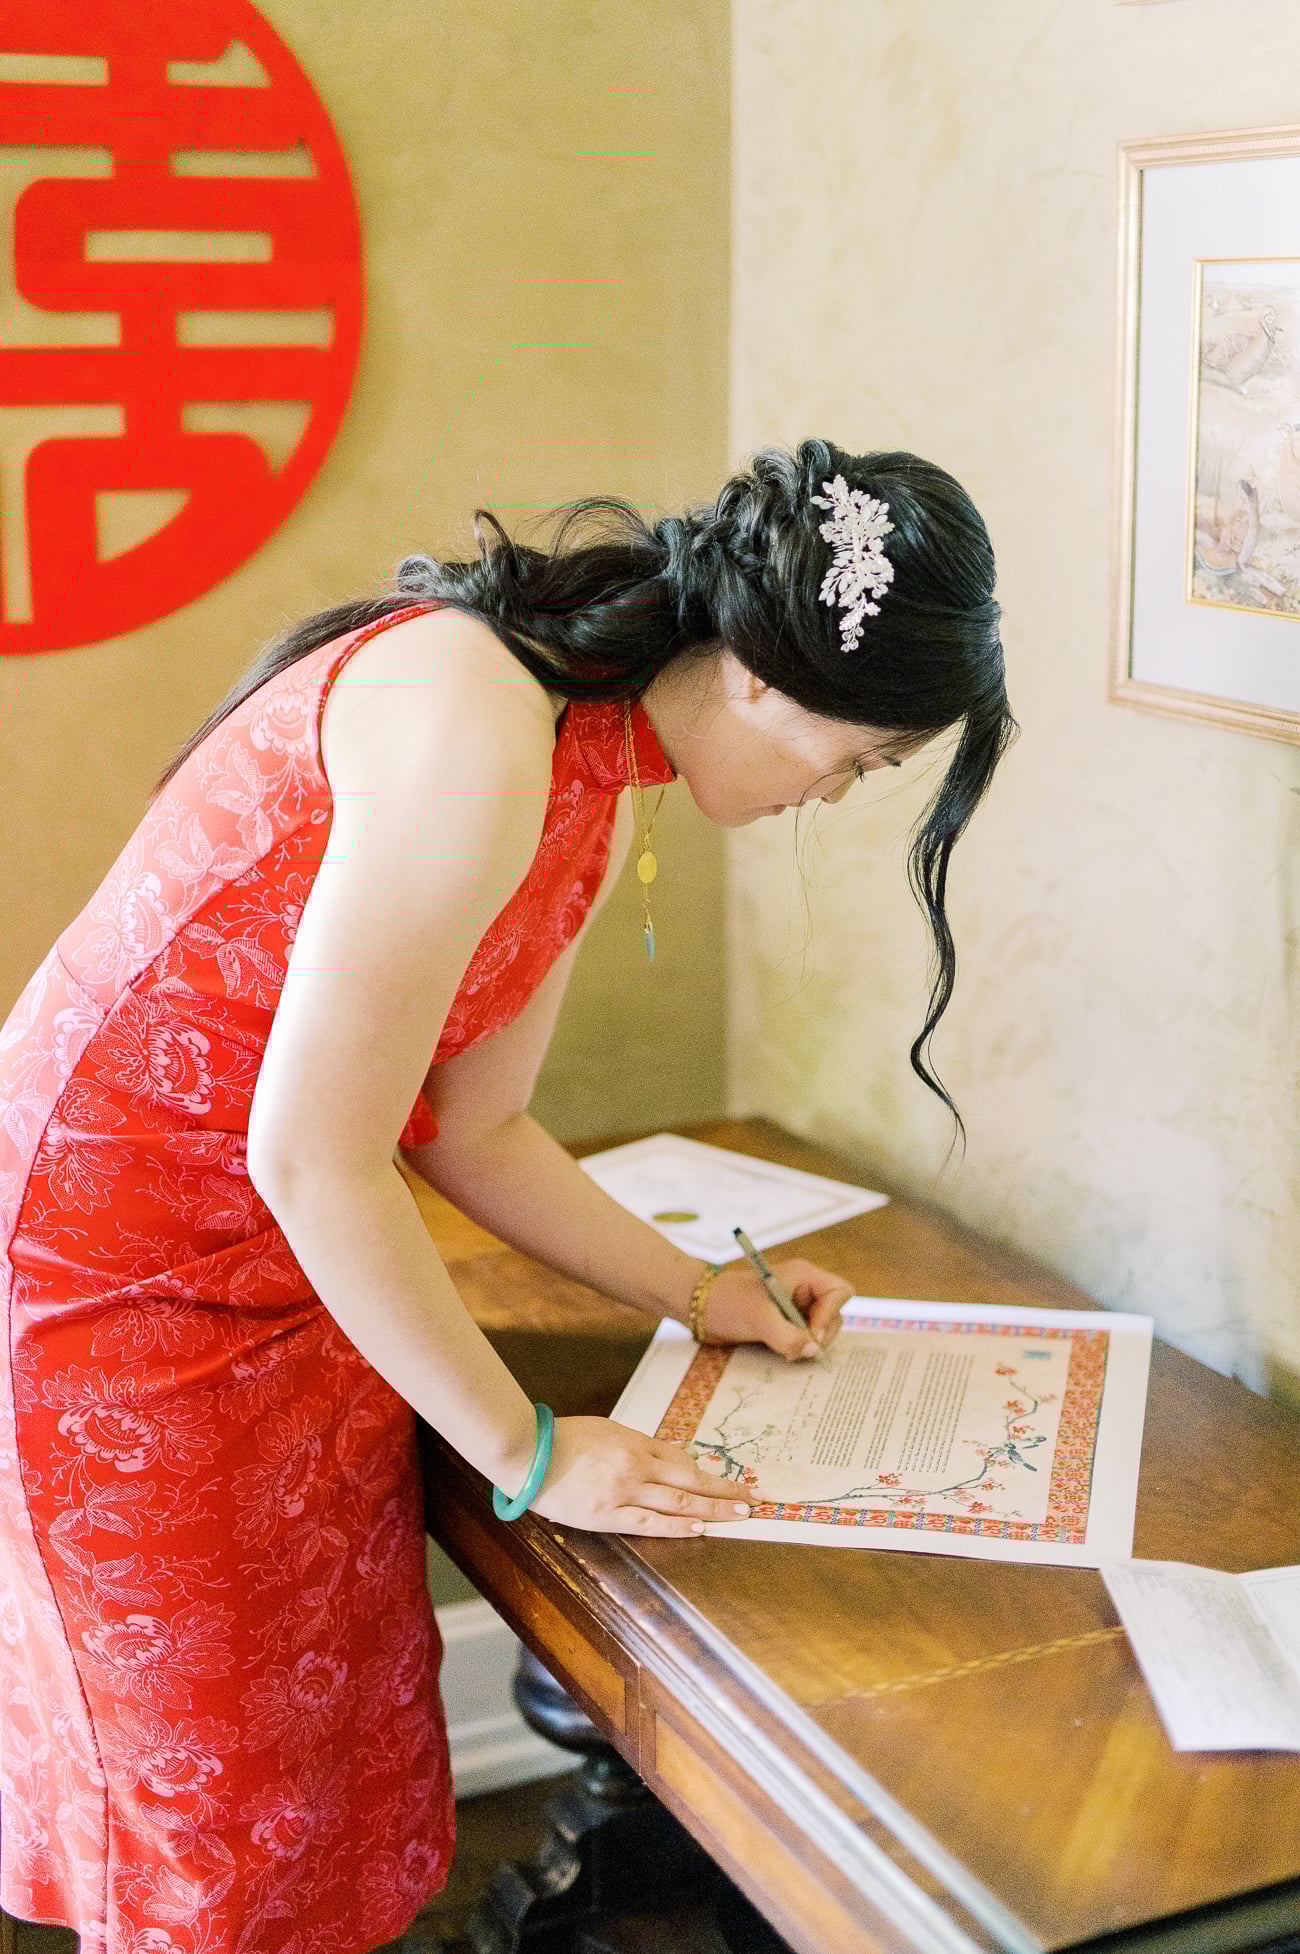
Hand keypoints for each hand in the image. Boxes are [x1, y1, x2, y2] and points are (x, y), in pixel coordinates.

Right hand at [528, 1415, 760, 1534]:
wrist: (528, 1454)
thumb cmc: (564, 1438)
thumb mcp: (608, 1431)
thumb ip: (637, 1447)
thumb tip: (669, 1462)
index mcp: (634, 1442)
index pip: (684, 1459)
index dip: (712, 1472)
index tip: (736, 1480)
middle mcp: (635, 1466)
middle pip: (690, 1480)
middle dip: (725, 1492)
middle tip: (753, 1499)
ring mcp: (623, 1492)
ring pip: (678, 1502)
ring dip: (712, 1509)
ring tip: (739, 1515)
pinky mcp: (607, 1515)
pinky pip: (650, 1523)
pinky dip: (677, 1525)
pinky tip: (699, 1528)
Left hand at [696, 1257, 852, 1360]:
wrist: (700, 1308)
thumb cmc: (727, 1302)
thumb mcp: (758, 1318)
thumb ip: (788, 1336)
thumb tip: (813, 1350)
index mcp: (803, 1276)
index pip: (839, 1292)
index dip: (831, 1315)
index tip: (812, 1334)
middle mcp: (804, 1289)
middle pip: (834, 1313)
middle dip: (821, 1334)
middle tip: (800, 1348)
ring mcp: (796, 1306)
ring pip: (821, 1329)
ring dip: (809, 1343)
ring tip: (788, 1351)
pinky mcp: (786, 1322)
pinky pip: (805, 1337)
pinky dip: (799, 1347)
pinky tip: (783, 1352)